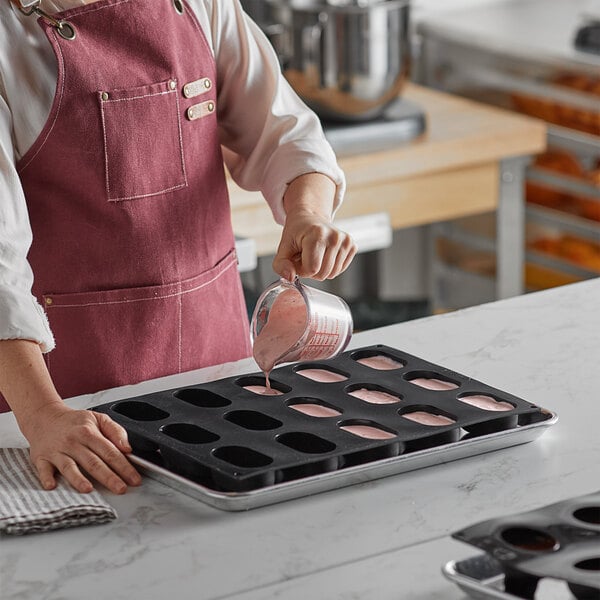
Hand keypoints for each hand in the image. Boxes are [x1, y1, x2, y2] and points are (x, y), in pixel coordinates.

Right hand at [25, 403, 140, 494]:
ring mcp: (57, 451)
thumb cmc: (74, 421)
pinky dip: (47, 478)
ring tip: (89, 489)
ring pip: (69, 467)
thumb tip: (127, 448)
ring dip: (78, 479)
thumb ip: (116, 431)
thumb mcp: (98, 418)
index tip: (134, 479)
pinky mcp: (41, 458)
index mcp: (89, 433)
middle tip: (121, 489)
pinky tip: (53, 485)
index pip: (110, 452)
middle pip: (93, 462)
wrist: (45, 417)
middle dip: (109, 477)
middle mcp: (74, 442)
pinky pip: (44, 469)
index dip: (124, 466)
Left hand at [272, 173, 356, 280]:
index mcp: (317, 234)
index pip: (312, 269)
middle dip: (310, 271)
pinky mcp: (352, 245)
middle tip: (305, 257)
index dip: (301, 270)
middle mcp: (335, 237)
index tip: (297, 259)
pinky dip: (330, 267)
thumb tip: (290, 277)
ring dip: (320, 270)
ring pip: (332, 274)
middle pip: (323, 274)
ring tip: (314, 255)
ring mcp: (346, 241)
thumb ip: (281, 265)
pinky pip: (340, 270)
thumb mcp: (283, 247)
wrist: (310, 217)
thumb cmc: (296, 233)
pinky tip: (324, 255)